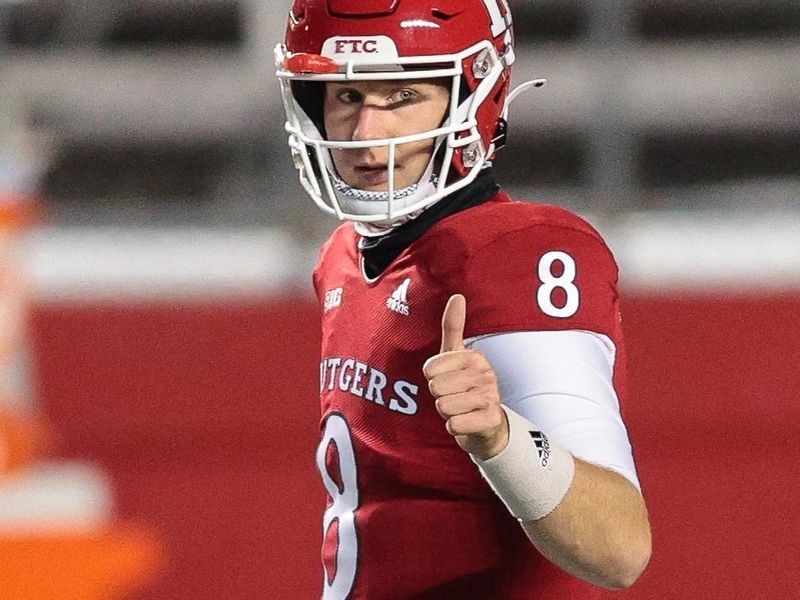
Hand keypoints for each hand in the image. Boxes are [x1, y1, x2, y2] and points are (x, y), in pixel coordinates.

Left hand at [423, 294, 508, 460]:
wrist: (488, 425)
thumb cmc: (466, 387)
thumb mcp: (456, 356)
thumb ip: (454, 327)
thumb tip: (457, 295)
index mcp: (474, 356)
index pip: (429, 369)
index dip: (434, 379)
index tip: (449, 380)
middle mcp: (486, 374)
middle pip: (435, 388)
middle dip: (440, 397)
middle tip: (455, 397)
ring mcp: (491, 396)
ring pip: (444, 406)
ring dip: (447, 413)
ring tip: (461, 409)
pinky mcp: (491, 419)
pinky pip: (453, 425)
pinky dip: (455, 428)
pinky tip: (467, 423)